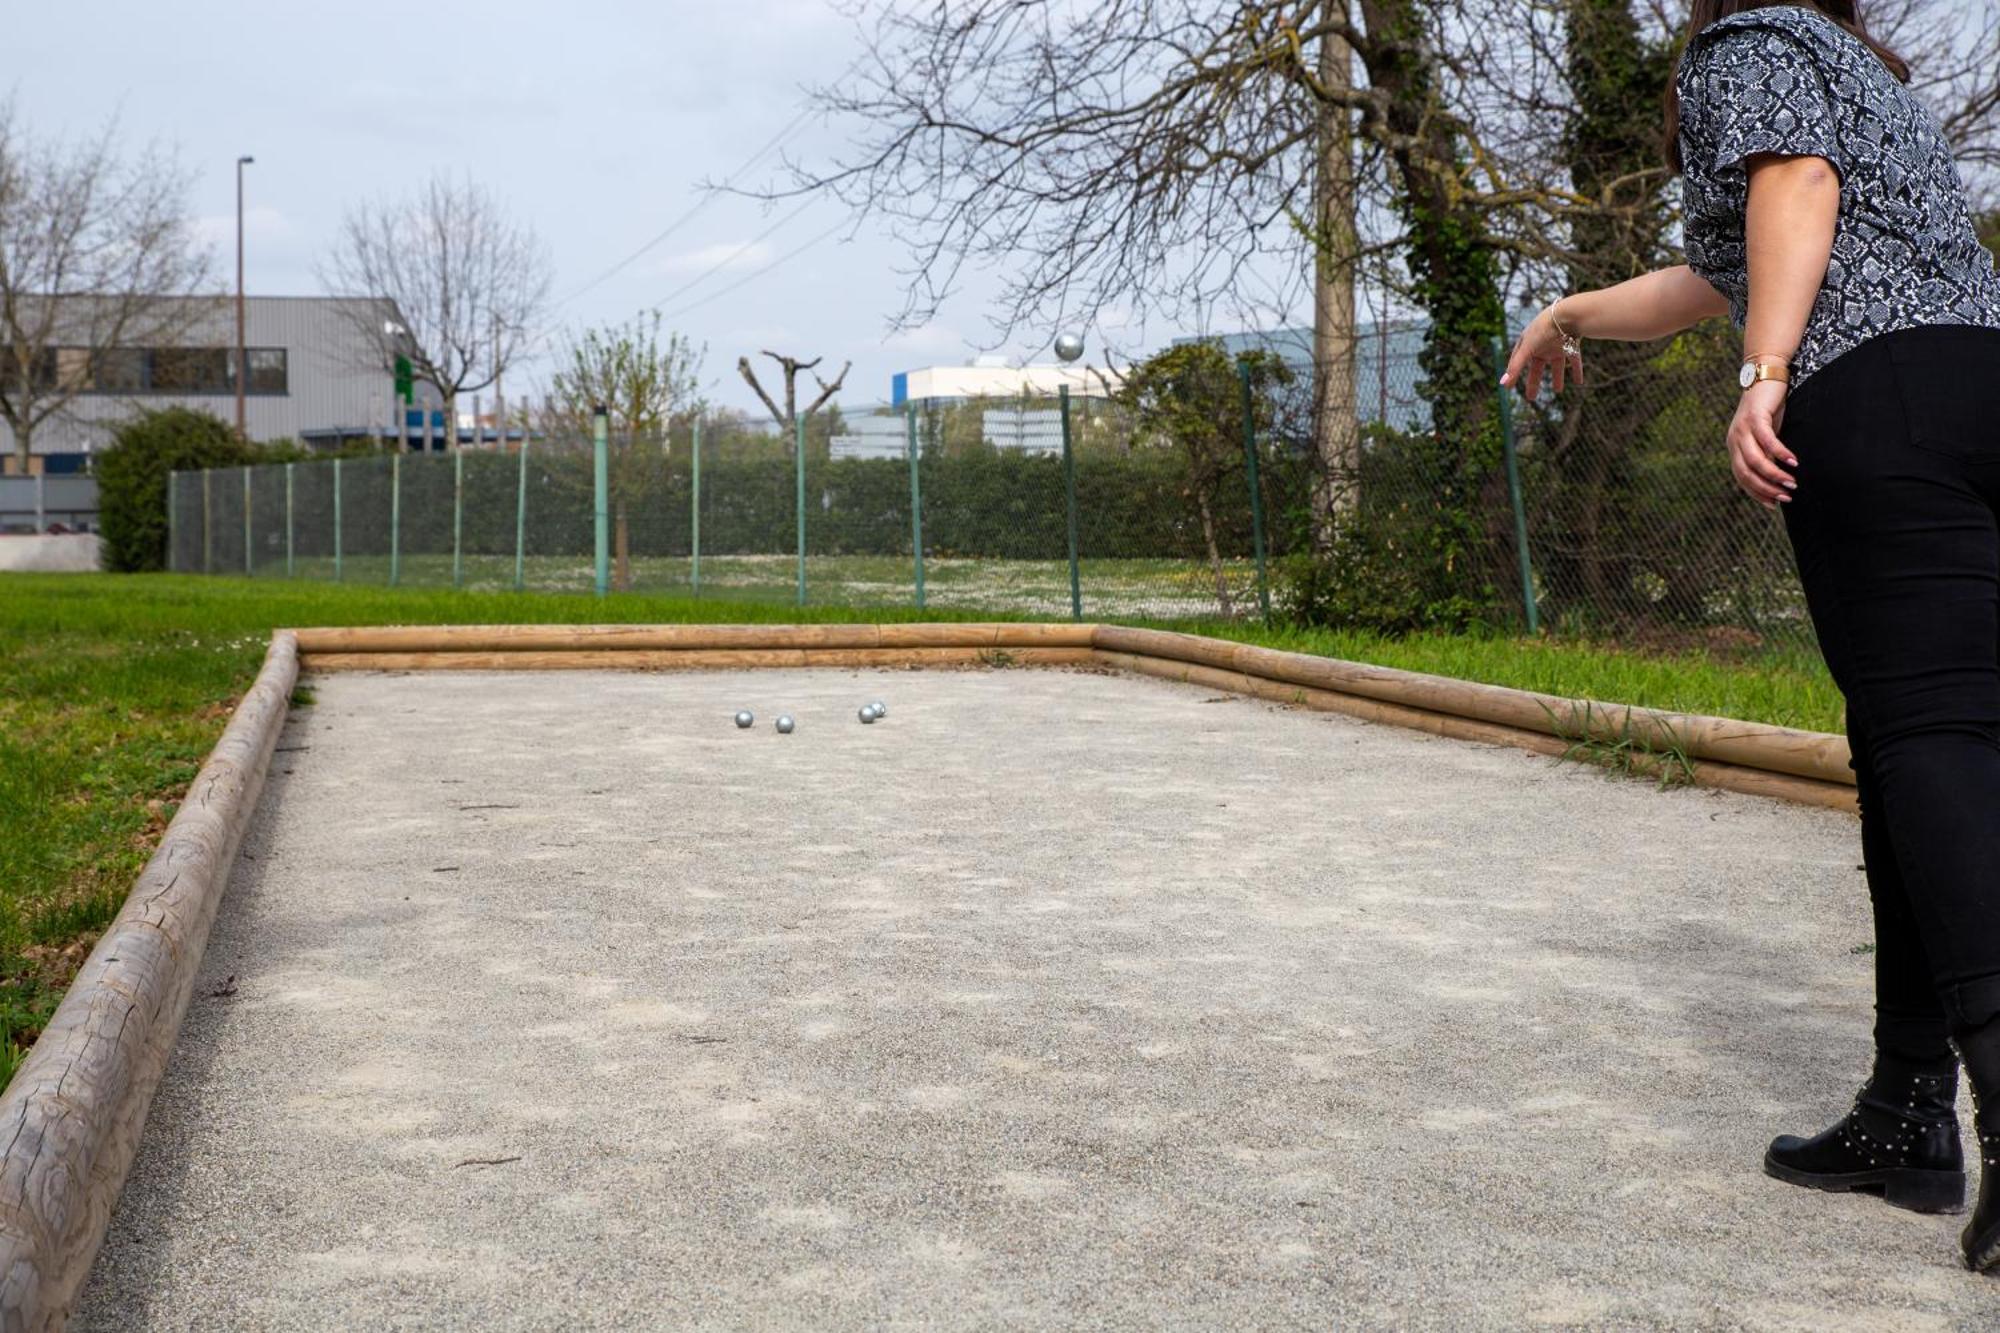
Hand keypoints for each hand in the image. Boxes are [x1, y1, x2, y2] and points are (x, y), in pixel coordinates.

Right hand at [1499, 305, 1582, 401]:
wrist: (1567, 315)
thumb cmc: (1542, 329)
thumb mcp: (1527, 349)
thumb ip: (1516, 367)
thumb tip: (1503, 384)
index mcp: (1528, 343)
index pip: (1518, 361)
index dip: (1513, 373)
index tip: (1509, 387)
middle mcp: (1542, 345)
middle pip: (1537, 368)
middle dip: (1534, 382)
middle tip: (1531, 398)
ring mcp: (1557, 346)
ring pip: (1556, 365)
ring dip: (1557, 378)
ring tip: (1558, 391)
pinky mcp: (1572, 345)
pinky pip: (1575, 360)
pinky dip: (1577, 371)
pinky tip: (1579, 382)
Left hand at [1728, 379, 1795, 509]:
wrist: (1766, 376)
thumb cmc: (1770, 409)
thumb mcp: (1767, 435)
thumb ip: (1767, 454)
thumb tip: (1779, 477)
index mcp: (1734, 447)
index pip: (1742, 478)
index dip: (1757, 493)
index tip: (1774, 504)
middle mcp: (1734, 440)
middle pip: (1746, 473)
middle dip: (1767, 488)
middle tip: (1787, 497)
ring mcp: (1742, 429)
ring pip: (1755, 460)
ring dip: (1774, 474)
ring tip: (1792, 483)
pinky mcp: (1755, 418)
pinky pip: (1767, 441)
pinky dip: (1780, 453)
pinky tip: (1794, 462)